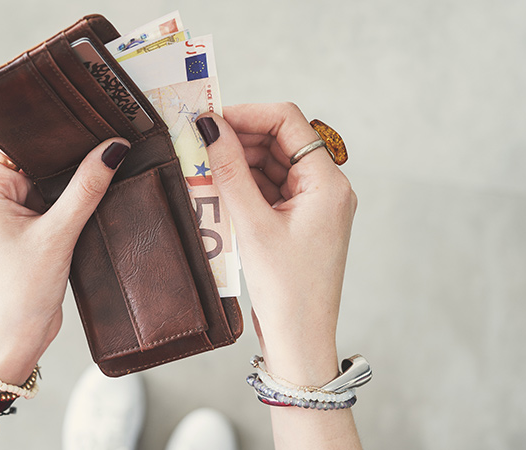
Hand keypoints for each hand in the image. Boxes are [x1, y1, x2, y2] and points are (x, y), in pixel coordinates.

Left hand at [0, 138, 128, 386]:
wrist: (15, 338)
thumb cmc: (21, 291)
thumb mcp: (57, 235)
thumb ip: (86, 189)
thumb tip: (113, 149)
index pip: (21, 138)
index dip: (55, 127)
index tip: (91, 116)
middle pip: (40, 156)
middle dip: (72, 151)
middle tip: (110, 134)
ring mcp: (15, 210)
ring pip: (51, 177)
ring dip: (77, 175)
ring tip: (111, 158)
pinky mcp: (33, 227)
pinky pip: (58, 199)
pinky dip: (78, 196)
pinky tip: (102, 187)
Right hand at [197, 103, 356, 385]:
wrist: (300, 341)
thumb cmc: (287, 290)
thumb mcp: (253, 225)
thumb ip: (230, 171)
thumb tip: (210, 127)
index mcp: (328, 183)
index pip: (288, 122)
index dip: (247, 114)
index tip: (209, 118)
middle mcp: (325, 188)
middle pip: (279, 141)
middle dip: (238, 139)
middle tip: (197, 144)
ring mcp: (312, 205)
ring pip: (271, 165)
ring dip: (237, 163)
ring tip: (202, 169)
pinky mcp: (298, 222)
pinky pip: (269, 189)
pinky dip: (243, 186)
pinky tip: (216, 190)